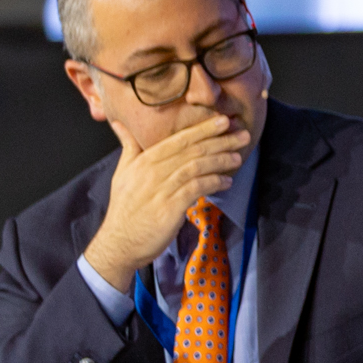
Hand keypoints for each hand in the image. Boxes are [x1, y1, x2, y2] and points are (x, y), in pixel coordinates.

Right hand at [85, 113, 252, 292]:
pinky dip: (214, 182)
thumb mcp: (122, 172)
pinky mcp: (170, 207)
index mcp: (144, 160)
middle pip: (192, 150)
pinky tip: (227, 181)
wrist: (119, 241)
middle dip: (221, 141)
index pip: (179, 139)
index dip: (204, 129)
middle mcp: (152, 171)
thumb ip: (129, 146)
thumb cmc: (125, 207)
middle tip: (243, 135)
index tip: (224, 120)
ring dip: (220, 161)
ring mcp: (161, 189)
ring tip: (238, 158)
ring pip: (197, 167)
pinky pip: (197, 189)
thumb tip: (120, 123)